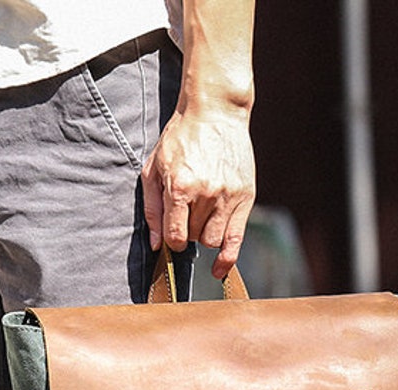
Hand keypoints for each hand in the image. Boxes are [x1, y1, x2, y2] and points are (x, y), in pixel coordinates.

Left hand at [142, 105, 254, 279]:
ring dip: (204, 235)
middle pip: (193, 238)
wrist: (215, 111)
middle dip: (187, 230)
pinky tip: (219, 270)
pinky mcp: (245, 197)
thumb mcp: (154, 168)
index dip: (172, 239)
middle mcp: (206, 195)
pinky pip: (236, 240)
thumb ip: (152, 208)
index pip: (176, 236)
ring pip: (212, 240)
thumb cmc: (180, 138)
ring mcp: (228, 197)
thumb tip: (156, 244)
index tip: (172, 232)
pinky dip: (227, 258)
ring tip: (202, 214)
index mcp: (181, 187)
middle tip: (188, 209)